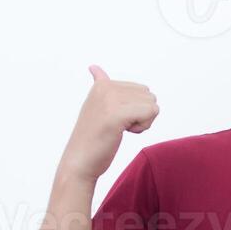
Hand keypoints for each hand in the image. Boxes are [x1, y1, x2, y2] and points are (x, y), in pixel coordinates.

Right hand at [59, 65, 159, 181]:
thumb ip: (100, 86)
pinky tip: (122, 133)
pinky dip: (143, 127)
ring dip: (141, 122)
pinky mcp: (116, 114)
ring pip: (152, 105)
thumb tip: (94, 67)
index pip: (141, 89)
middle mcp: (105, 87)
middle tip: (118, 126)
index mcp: (101, 84)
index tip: (113, 118)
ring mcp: (110, 100)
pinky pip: (150, 113)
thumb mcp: (96, 106)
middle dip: (140, 114)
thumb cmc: (92, 139)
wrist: (79, 163)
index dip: (135, 109)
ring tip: (118, 129)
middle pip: (149, 95)